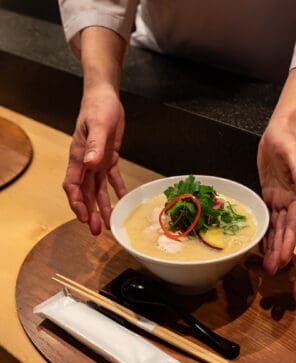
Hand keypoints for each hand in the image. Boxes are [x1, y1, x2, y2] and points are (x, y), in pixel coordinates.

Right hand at [63, 86, 126, 234]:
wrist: (105, 98)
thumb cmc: (98, 108)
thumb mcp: (98, 125)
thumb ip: (94, 145)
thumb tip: (89, 164)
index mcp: (78, 156)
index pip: (74, 185)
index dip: (77, 202)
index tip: (83, 217)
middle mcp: (85, 162)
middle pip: (86, 193)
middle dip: (89, 212)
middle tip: (96, 230)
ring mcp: (96, 161)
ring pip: (98, 189)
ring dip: (102, 206)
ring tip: (107, 223)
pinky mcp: (109, 158)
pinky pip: (112, 178)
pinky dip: (116, 189)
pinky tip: (121, 200)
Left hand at [257, 117, 295, 274]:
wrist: (278, 133)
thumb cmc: (286, 142)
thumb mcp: (293, 152)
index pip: (294, 223)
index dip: (289, 241)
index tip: (284, 258)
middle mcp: (289, 201)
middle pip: (284, 230)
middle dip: (279, 250)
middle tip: (272, 270)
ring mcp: (279, 200)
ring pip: (276, 228)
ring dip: (272, 246)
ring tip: (267, 265)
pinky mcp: (269, 195)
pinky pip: (268, 218)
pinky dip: (265, 232)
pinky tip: (261, 245)